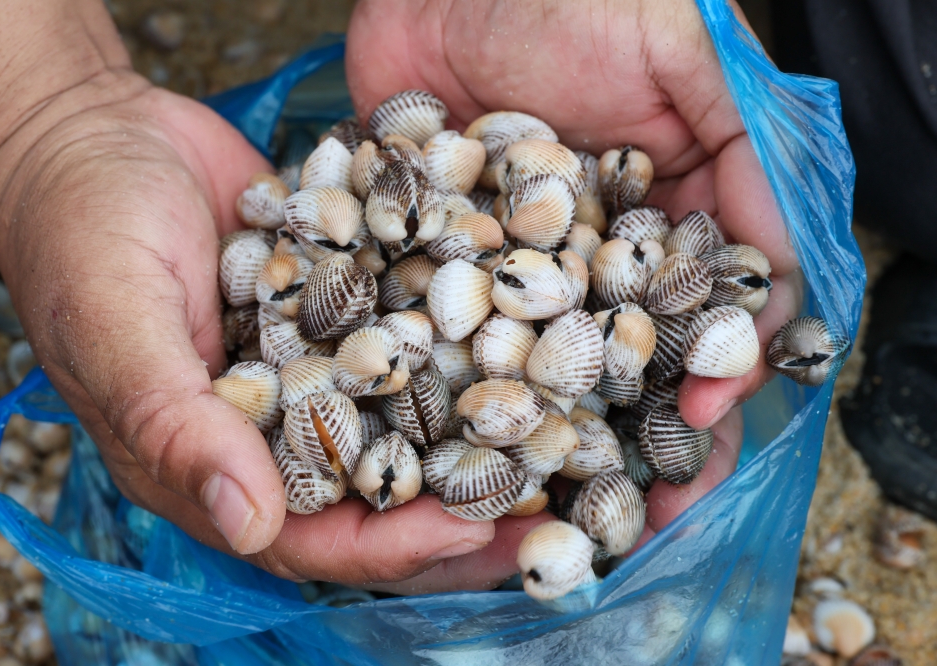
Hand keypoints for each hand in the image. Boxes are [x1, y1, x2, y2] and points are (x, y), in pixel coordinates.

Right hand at [0, 23, 498, 590]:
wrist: (98, 133)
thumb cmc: (82, 232)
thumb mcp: (116, 325)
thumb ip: (176, 424)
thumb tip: (250, 525)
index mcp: (207, 463)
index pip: (310, 535)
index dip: (392, 544)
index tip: (474, 529)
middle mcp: (267, 430)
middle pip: (373, 497)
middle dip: (456, 509)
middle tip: (544, 506)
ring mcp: (307, 371)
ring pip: (399, 428)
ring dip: (472, 439)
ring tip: (553, 439)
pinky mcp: (334, 313)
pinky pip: (400, 347)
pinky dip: (453, 354)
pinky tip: (517, 344)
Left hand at [347, 0, 801, 569]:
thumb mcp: (689, 61)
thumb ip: (746, 163)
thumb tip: (782, 285)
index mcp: (668, 211)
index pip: (706, 314)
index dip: (714, 378)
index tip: (699, 431)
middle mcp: (593, 248)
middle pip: (625, 361)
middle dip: (636, 438)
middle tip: (637, 519)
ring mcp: (513, 257)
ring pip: (540, 364)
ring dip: (551, 437)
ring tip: (551, 506)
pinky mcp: (438, 250)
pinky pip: (449, 327)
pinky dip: (454, 387)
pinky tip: (452, 447)